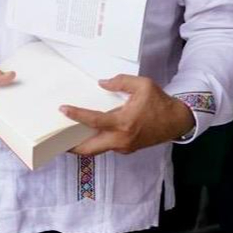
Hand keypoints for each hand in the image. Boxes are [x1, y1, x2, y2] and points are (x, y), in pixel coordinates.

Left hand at [62, 75, 194, 154]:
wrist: (176, 121)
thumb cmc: (159, 102)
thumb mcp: (143, 85)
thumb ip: (120, 82)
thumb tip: (101, 84)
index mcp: (124, 122)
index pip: (94, 121)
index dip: (76, 115)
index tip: (62, 109)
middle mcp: (121, 139)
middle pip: (90, 149)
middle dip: (71, 147)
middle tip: (56, 139)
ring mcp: (124, 147)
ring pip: (97, 150)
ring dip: (82, 145)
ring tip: (66, 136)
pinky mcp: (127, 149)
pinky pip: (106, 147)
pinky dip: (95, 142)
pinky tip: (87, 133)